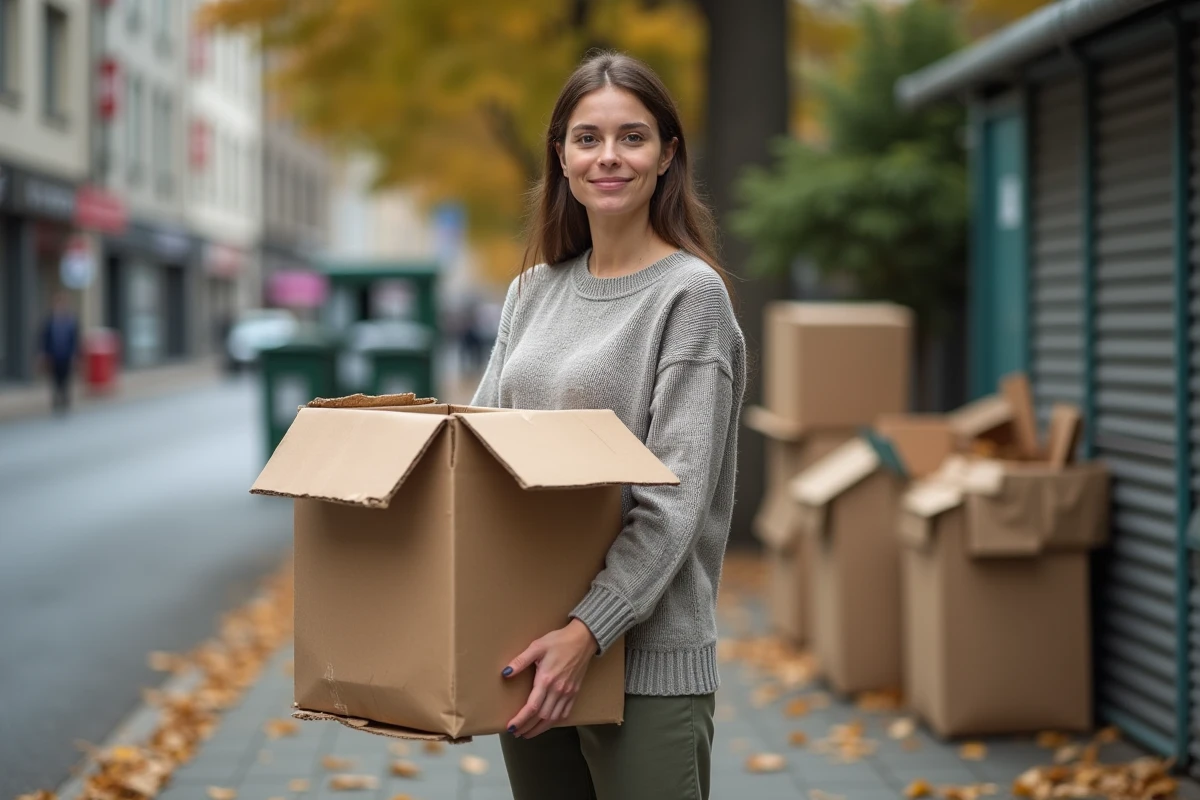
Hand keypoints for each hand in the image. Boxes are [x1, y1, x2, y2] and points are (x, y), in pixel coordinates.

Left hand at [503, 618, 597, 738]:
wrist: (583, 639)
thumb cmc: (559, 641)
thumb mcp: (537, 646)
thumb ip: (521, 661)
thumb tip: (505, 673)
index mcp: (546, 680)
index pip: (532, 707)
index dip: (520, 720)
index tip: (511, 727)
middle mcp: (558, 690)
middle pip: (541, 717)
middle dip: (527, 727)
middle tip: (516, 733)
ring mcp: (567, 692)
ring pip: (553, 718)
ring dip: (540, 728)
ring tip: (528, 733)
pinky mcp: (574, 692)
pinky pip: (565, 713)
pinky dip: (555, 722)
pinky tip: (547, 723)